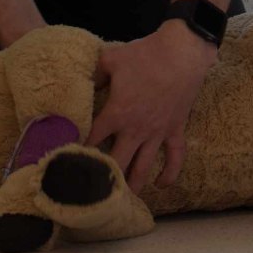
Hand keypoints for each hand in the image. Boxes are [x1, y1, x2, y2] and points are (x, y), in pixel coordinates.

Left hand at [86, 20, 217, 194]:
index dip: (79, 151)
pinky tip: (161, 185)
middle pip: (116, 162)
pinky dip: (169, 174)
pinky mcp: (176, 130)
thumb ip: (93, 74)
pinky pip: (175, 158)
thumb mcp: (111, 59)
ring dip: (132, 184)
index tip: (69, 162)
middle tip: (92, 191)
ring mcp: (157, 133)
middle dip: (103, 178)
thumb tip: (78, 81)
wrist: (183, 52)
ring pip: (143, 167)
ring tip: (121, 199)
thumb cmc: (145, 54)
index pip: (93, 139)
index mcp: (117, 113)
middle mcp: (135, 130)